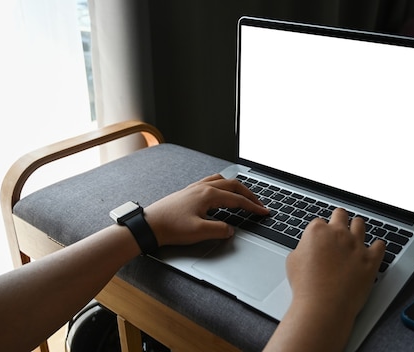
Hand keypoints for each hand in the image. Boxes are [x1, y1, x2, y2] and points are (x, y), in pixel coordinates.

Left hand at [144, 174, 268, 245]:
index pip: (237, 199)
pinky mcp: (188, 192)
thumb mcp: (199, 232)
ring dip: (235, 187)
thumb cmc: (171, 227)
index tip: (264, 212)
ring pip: (221, 181)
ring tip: (242, 196)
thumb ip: (219, 230)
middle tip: (258, 204)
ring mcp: (194, 188)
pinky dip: (222, 186)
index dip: (253, 206)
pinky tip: (220, 195)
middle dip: (248, 194)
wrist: (149, 225)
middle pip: (233, 185)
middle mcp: (202, 188)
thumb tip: (231, 229)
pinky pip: (210, 182)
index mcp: (208, 195)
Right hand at [284, 208, 385, 347]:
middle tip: (338, 225)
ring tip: (355, 233)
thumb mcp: (292, 261)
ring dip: (356, 227)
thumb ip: (303, 248)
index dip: (318, 231)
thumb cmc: (306, 287)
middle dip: (338, 219)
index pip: (319, 222)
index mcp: (317, 231)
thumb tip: (309, 248)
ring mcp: (356, 245)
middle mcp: (338, 234)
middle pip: (340, 214)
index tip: (319, 239)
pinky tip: (375, 248)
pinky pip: (380, 245)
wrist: (324, 306)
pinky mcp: (371, 259)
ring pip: (360, 224)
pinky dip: (377, 246)